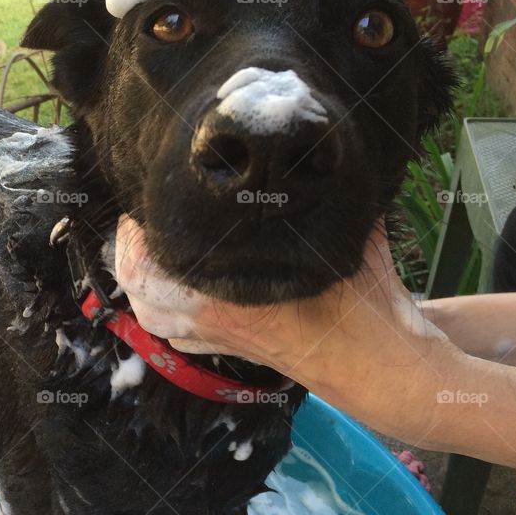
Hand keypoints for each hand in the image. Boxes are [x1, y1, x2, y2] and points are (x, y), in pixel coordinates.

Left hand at [114, 213, 439, 381]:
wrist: (384, 366)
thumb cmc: (363, 303)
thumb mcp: (341, 239)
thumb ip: (317, 199)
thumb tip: (308, 148)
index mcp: (224, 296)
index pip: (148, 263)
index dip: (137, 229)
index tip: (150, 193)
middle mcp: (209, 321)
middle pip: (138, 289)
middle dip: (131, 250)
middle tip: (145, 215)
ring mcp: (216, 341)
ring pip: (152, 316)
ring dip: (143, 281)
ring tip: (151, 244)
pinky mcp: (229, 350)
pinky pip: (177, 335)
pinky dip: (164, 310)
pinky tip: (173, 285)